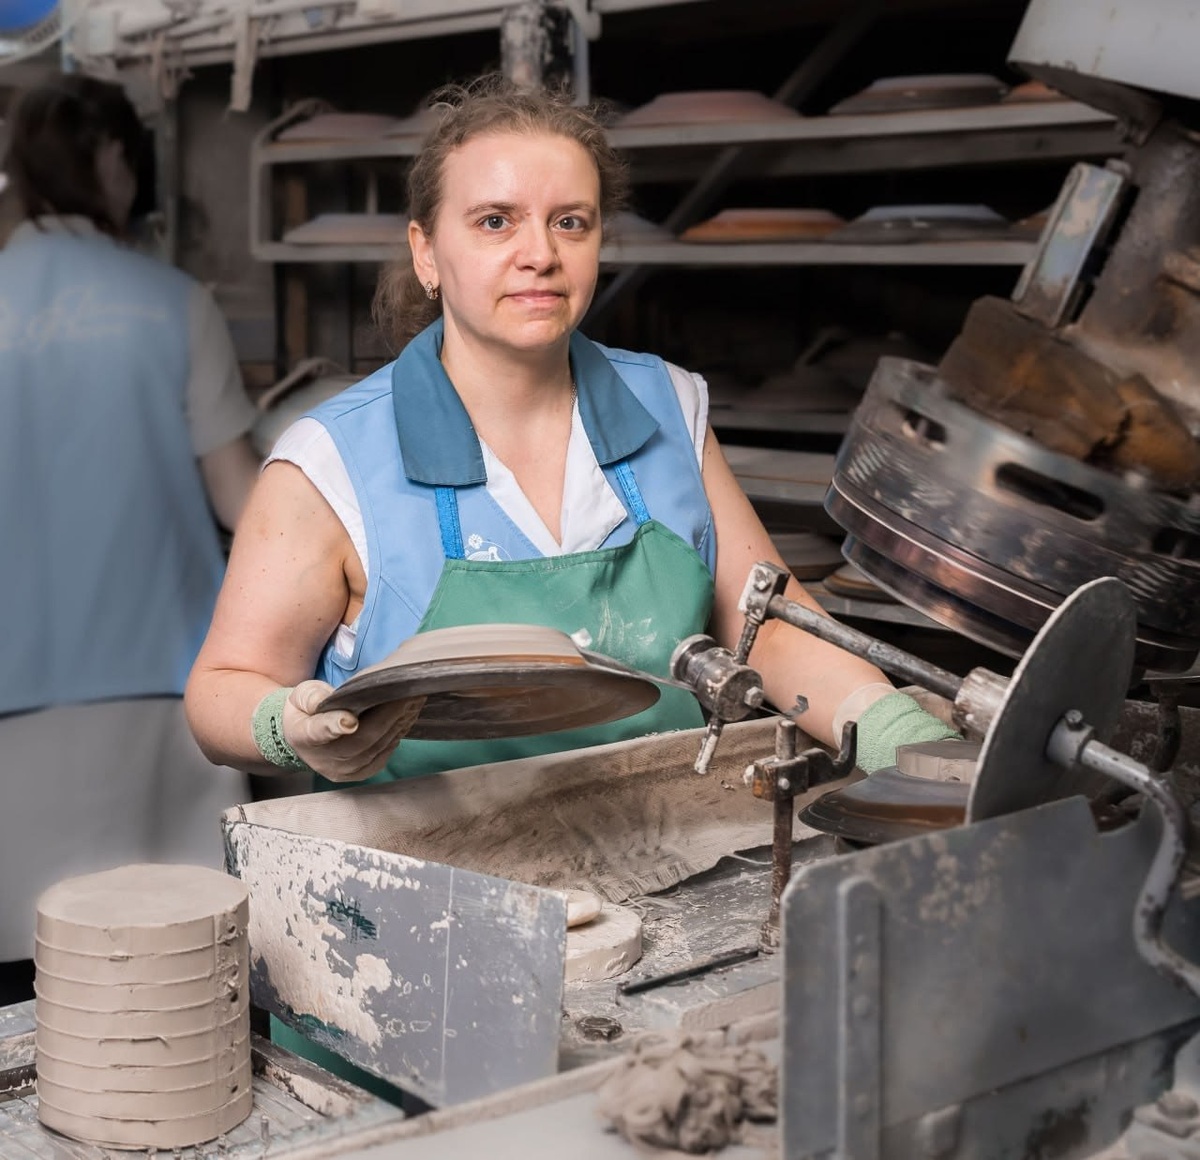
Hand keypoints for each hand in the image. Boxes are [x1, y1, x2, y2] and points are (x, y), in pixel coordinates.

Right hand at [282, 680, 423, 782]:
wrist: (302, 735)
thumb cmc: (305, 710)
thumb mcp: (302, 695)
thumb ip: (313, 697)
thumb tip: (329, 700)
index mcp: (305, 734)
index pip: (320, 731)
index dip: (336, 726)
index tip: (350, 721)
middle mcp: (323, 759)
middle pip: (360, 740)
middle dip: (388, 717)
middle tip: (409, 696)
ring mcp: (340, 771)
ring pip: (375, 749)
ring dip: (397, 726)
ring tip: (414, 705)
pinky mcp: (355, 775)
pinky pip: (380, 759)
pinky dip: (395, 740)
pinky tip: (405, 723)